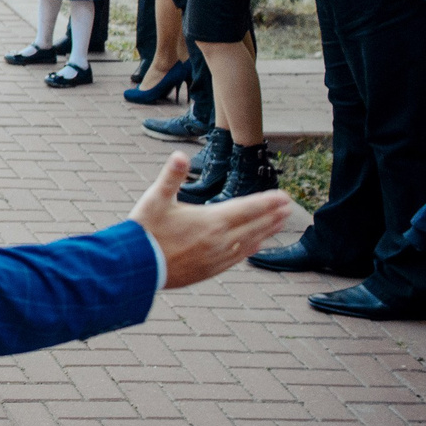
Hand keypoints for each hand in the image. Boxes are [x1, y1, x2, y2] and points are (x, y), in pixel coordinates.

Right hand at [131, 153, 300, 287]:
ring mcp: (216, 257)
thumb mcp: (155, 199)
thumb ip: (171, 176)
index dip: (266, 202)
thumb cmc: (145, 230)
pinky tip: (258, 245)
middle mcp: (219, 240)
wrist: (136, 267)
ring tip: (280, 223)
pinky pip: (238, 258)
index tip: (283, 196)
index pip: (246, 208)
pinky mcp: (209, 270)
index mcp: (210, 220)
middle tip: (289, 207)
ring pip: (249, 242)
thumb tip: (179, 155)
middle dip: (272, 215)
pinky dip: (251, 249)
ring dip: (267, 231)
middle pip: (253, 225)